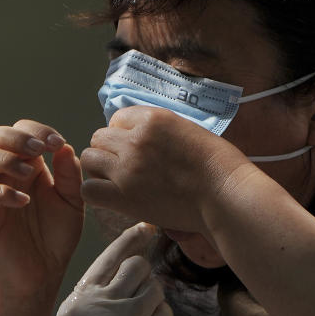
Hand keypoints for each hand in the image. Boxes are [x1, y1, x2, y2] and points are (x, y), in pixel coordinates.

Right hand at [0, 120, 83, 295]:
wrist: (42, 274)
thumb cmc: (55, 236)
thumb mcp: (73, 202)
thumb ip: (70, 175)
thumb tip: (65, 147)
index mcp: (27, 165)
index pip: (21, 131)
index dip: (38, 130)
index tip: (58, 143)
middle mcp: (4, 174)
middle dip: (15, 136)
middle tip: (39, 148)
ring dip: (3, 157)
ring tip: (28, 171)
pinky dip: (1, 193)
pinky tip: (24, 201)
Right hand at [41, 223, 173, 315]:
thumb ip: (97, 289)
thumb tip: (131, 258)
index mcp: (81, 295)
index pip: (110, 256)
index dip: (131, 239)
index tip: (146, 228)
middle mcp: (100, 304)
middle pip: (138, 267)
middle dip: (144, 275)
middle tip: (139, 292)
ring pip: (155, 289)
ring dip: (153, 300)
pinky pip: (165, 314)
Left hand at [79, 106, 251, 233]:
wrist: (225, 195)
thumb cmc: (216, 165)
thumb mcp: (186, 130)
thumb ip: (157, 130)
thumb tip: (136, 135)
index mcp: (153, 119)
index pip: (116, 119)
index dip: (123, 134)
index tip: (137, 149)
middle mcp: (136, 139)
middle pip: (99, 138)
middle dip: (110, 151)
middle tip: (127, 167)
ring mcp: (127, 168)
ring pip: (89, 159)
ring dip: (101, 169)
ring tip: (118, 181)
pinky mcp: (124, 196)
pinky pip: (89, 189)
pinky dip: (97, 192)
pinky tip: (113, 196)